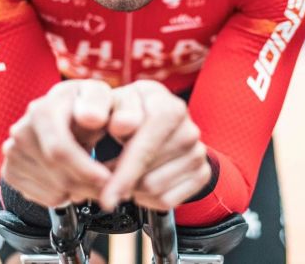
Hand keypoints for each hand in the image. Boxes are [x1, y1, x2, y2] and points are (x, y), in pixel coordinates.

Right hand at [1, 80, 112, 206]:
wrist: (69, 112)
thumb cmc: (89, 105)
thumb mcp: (106, 98)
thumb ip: (108, 105)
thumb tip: (92, 118)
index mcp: (43, 110)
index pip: (58, 151)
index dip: (86, 170)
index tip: (107, 179)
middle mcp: (22, 130)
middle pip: (58, 176)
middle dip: (89, 186)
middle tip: (110, 185)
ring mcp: (14, 152)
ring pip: (56, 191)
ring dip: (82, 190)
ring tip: (91, 173)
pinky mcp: (11, 171)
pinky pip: (45, 199)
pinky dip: (66, 195)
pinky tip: (73, 175)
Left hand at [101, 80, 210, 210]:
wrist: (149, 115)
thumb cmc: (127, 110)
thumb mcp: (110, 103)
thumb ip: (107, 110)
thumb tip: (119, 125)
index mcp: (169, 107)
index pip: (147, 147)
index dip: (123, 172)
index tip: (104, 191)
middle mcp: (189, 130)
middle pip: (149, 176)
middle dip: (122, 181)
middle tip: (107, 173)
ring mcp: (198, 153)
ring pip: (155, 190)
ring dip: (132, 189)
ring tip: (124, 173)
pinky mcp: (201, 173)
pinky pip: (167, 200)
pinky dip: (146, 198)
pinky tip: (139, 180)